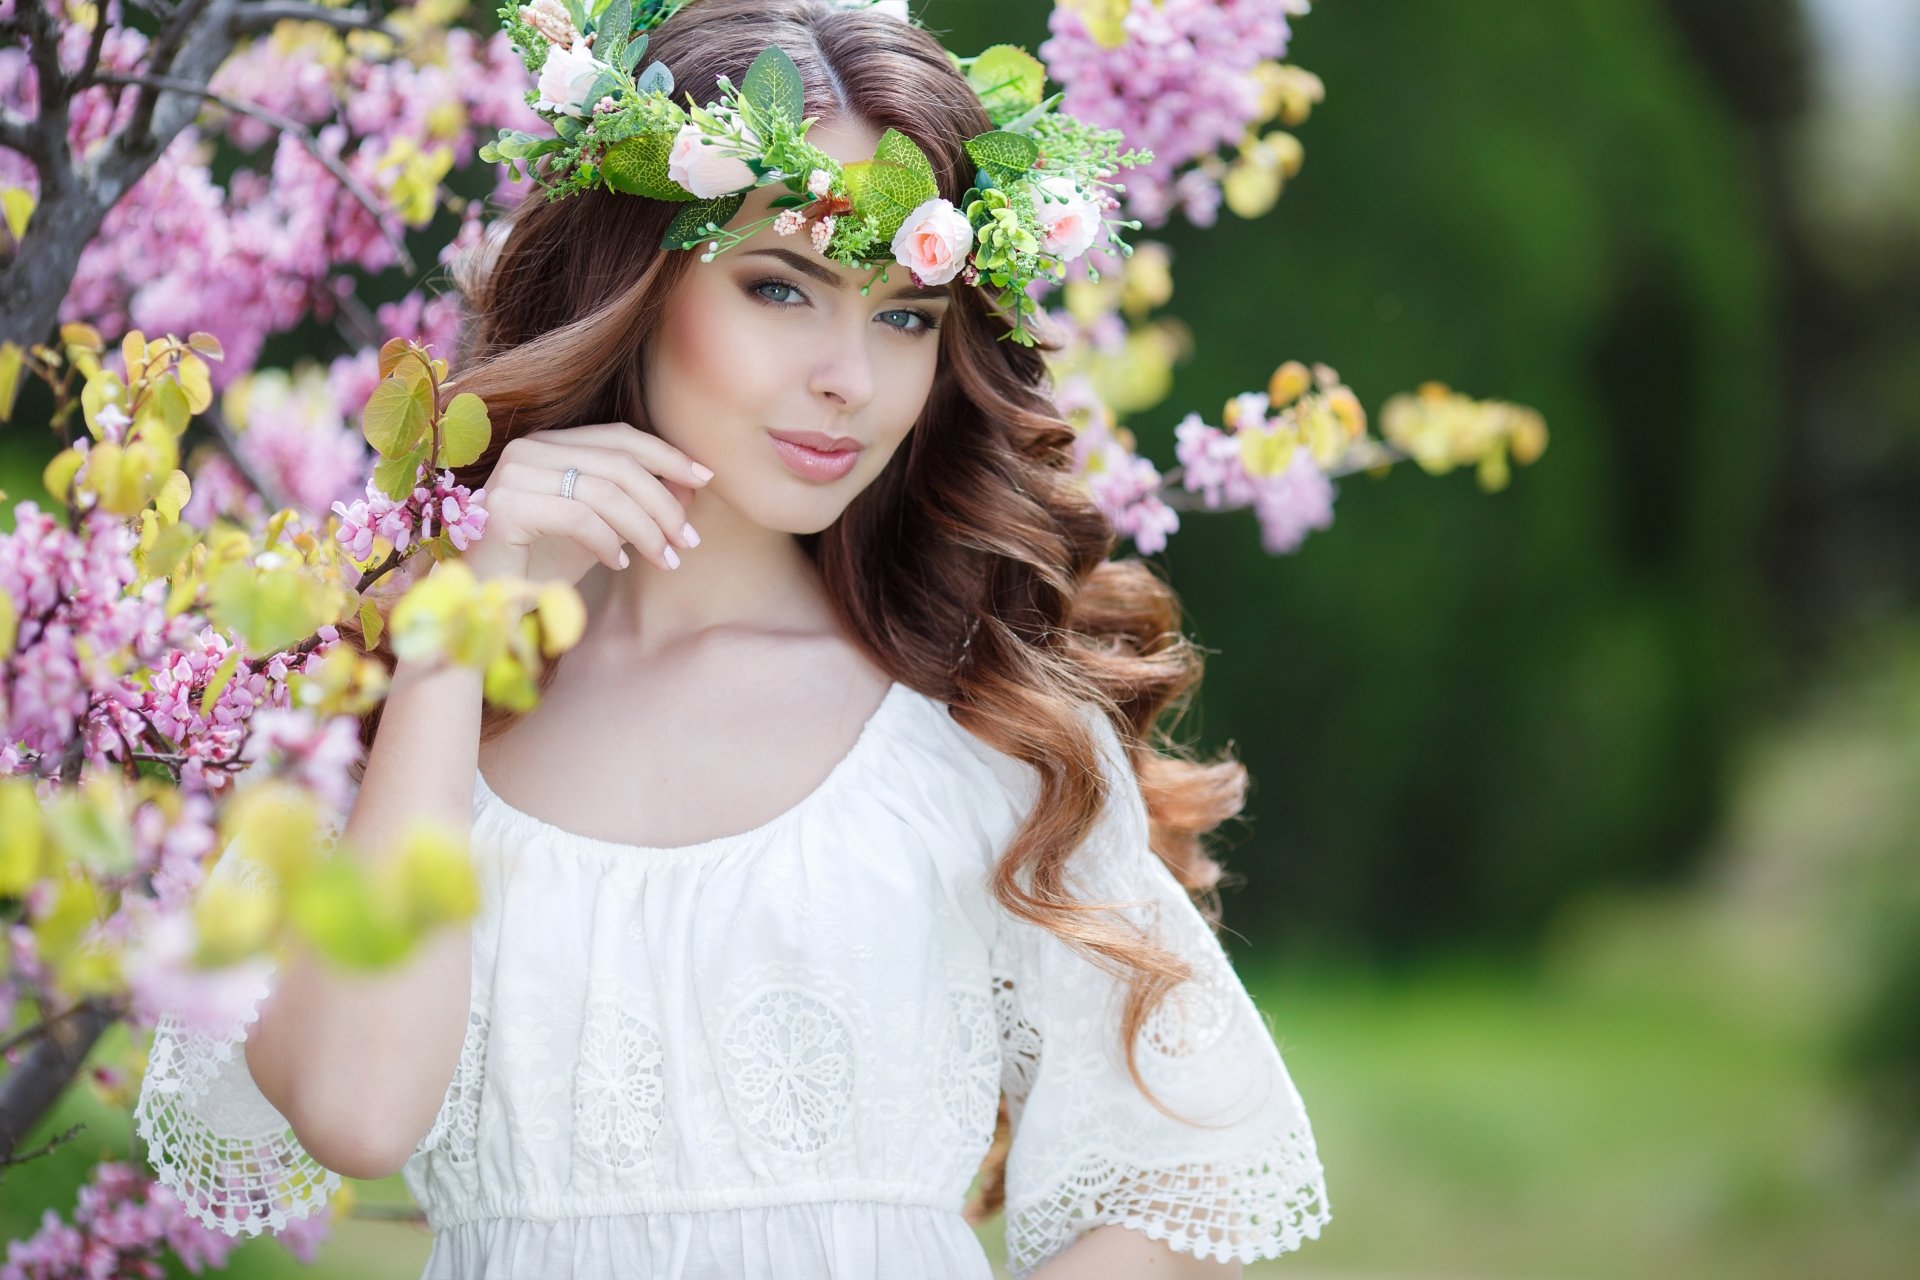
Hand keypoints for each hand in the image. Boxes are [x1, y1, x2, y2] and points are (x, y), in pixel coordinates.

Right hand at [456, 422, 713, 588]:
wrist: (486, 602)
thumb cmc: (542, 563)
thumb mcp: (602, 529)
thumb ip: (638, 504)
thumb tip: (692, 486)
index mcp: (551, 443)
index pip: (621, 437)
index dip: (668, 455)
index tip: (707, 479)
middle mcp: (529, 448)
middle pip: (619, 464)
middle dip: (664, 503)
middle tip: (688, 541)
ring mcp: (513, 474)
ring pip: (604, 492)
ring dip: (646, 530)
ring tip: (666, 559)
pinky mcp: (505, 507)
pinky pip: (578, 517)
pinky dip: (608, 542)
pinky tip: (619, 565)